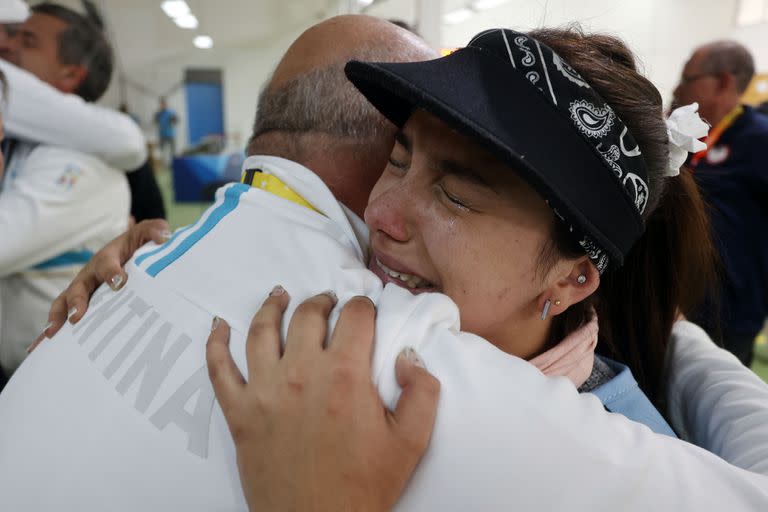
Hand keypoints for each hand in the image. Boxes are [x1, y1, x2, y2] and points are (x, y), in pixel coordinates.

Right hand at [27, 218, 170, 352]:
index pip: (108, 265)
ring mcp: (83, 291)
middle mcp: (89, 275)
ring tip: (52, 335)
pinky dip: (51, 330)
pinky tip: (40, 348)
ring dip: (57, 317)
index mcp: (107, 259)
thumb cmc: (135, 244)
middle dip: (76, 300)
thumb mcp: (144, 234)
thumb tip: (164, 236)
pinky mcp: (81, 304)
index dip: (112, 273)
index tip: (119, 282)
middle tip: (76, 316)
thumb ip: (154, 230)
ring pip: (64, 303)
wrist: (125, 250)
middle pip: (78, 287)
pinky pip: (62, 317)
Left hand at [206, 287, 439, 511]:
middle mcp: (302, 373)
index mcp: (346, 376)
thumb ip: (422, 391)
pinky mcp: (239, 412)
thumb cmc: (363, 486)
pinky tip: (218, 326)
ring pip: (262, 330)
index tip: (365, 311)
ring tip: (280, 296)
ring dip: (272, 306)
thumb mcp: (411, 442)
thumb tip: (408, 356)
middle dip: (322, 301)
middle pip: (309, 315)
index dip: (363, 307)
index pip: (355, 317)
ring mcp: (265, 390)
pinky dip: (215, 343)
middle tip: (328, 302)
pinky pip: (219, 368)